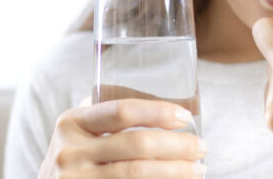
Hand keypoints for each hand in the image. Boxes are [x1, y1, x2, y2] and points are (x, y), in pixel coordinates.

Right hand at [38, 98, 206, 178]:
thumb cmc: (71, 158)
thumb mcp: (75, 131)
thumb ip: (103, 115)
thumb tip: (163, 101)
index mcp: (71, 122)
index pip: (122, 111)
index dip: (158, 112)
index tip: (186, 117)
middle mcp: (70, 151)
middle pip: (137, 144)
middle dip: (178, 146)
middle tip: (202, 147)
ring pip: (138, 173)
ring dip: (176, 171)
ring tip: (199, 169)